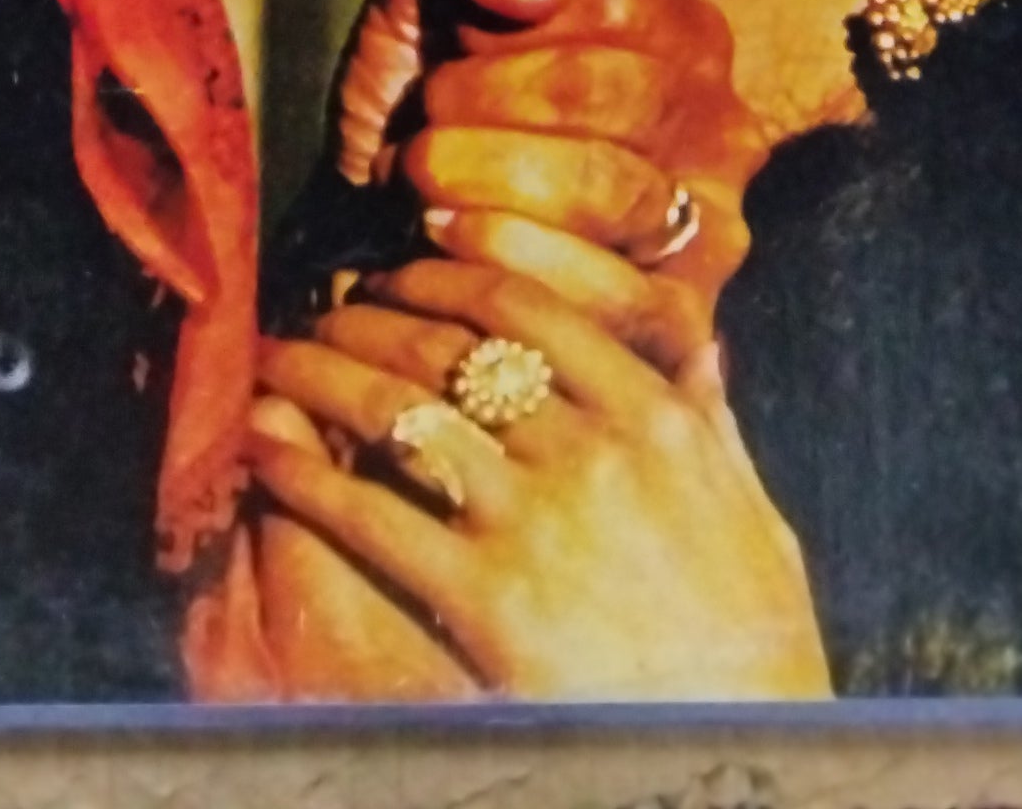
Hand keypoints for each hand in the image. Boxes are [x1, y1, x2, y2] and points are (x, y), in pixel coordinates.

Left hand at [250, 258, 830, 701]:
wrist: (739, 758)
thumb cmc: (757, 655)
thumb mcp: (755, 521)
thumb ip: (715, 428)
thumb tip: (702, 352)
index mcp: (659, 419)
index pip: (531, 305)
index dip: (450, 272)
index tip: (407, 263)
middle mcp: (594, 450)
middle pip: (451, 345)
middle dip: (370, 316)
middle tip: (326, 307)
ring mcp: (536, 520)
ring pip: (399, 412)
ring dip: (320, 375)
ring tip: (277, 360)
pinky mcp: (484, 598)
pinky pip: (369, 516)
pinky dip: (304, 474)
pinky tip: (265, 452)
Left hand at [337, 0, 766, 367]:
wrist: (385, 232)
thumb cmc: (425, 98)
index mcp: (678, 26)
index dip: (500, 24)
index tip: (449, 47)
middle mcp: (717, 121)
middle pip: (605, 91)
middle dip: (479, 104)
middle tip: (425, 127)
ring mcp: (709, 226)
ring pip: (612, 190)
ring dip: (483, 181)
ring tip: (426, 185)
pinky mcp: (678, 322)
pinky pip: (615, 298)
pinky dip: (507, 263)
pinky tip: (445, 242)